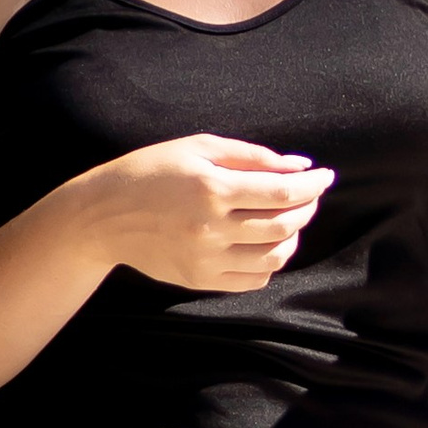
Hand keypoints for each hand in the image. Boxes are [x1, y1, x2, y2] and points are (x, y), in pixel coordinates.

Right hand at [78, 134, 334, 292]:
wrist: (102, 216)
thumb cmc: (150, 171)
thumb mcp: (197, 148)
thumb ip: (251, 156)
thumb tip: (300, 166)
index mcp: (212, 189)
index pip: (282, 191)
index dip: (313, 185)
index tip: (326, 176)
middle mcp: (211, 228)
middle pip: (284, 225)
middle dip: (307, 208)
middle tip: (309, 194)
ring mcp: (205, 259)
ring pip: (274, 257)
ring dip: (292, 237)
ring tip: (288, 219)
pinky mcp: (199, 279)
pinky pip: (253, 280)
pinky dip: (270, 263)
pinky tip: (265, 244)